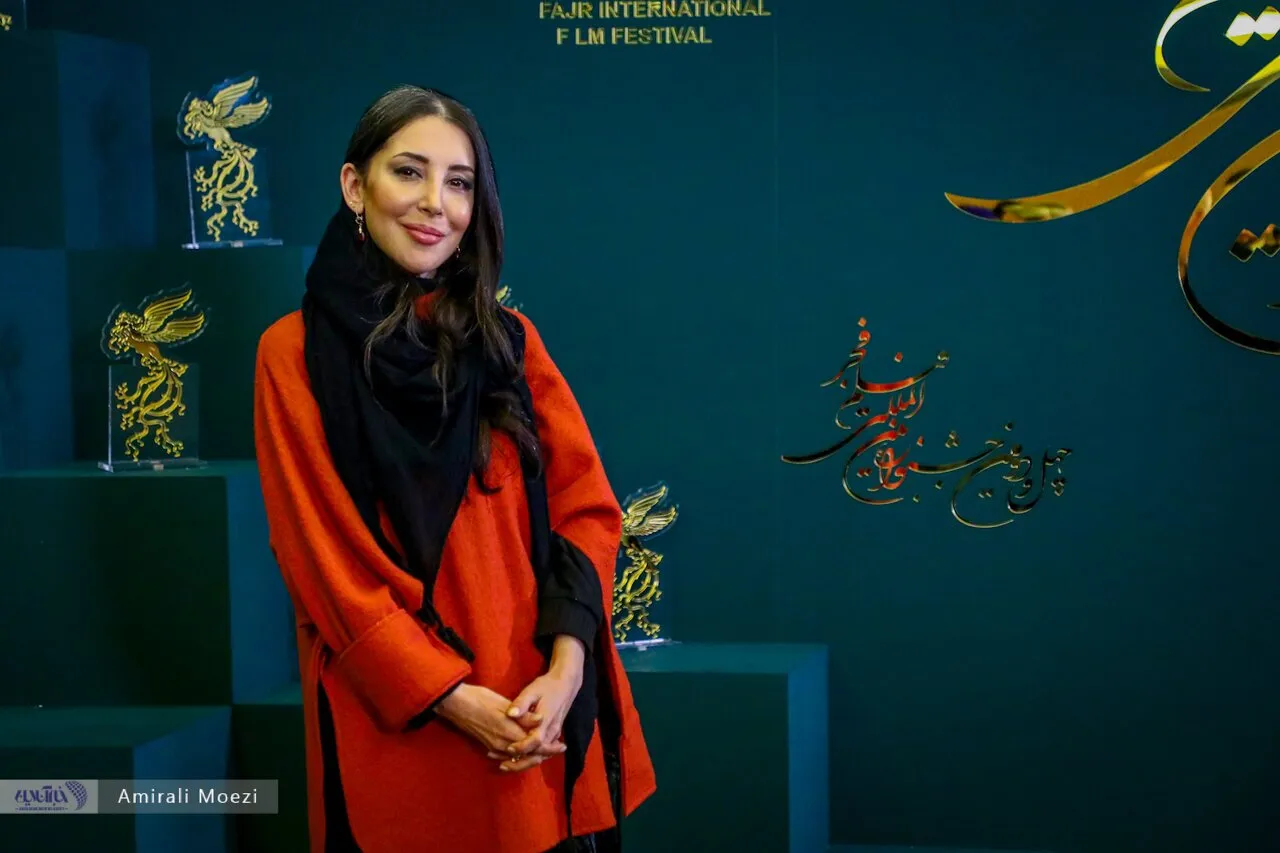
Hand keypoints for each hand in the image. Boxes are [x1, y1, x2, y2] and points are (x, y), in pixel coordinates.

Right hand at [435, 684, 566, 762]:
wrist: (455, 704)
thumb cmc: (480, 699)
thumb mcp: (503, 704)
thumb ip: (523, 715)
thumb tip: (540, 721)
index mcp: (508, 732)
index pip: (534, 745)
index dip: (549, 747)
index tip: (561, 746)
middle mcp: (502, 744)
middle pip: (528, 755)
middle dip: (544, 754)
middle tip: (557, 750)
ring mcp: (493, 746)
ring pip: (518, 757)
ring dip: (532, 755)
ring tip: (544, 751)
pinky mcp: (487, 745)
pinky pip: (506, 756)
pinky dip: (518, 756)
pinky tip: (523, 751)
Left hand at [499, 641, 585, 771]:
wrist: (566, 685)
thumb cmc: (547, 686)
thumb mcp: (533, 690)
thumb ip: (521, 703)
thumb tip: (510, 713)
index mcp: (546, 721)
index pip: (535, 741)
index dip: (521, 747)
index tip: (508, 748)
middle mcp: (552, 731)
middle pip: (538, 754)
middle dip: (520, 762)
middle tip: (502, 765)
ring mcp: (554, 734)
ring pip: (540, 755)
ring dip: (524, 762)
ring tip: (506, 764)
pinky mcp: (553, 734)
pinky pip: (543, 751)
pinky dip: (531, 757)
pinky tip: (517, 758)